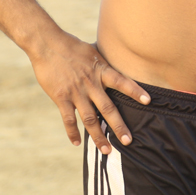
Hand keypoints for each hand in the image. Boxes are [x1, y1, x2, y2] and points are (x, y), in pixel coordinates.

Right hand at [28, 29, 149, 154]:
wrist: (47, 44)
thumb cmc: (70, 46)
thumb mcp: (92, 51)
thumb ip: (102, 64)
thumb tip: (115, 62)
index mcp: (100, 70)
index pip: (122, 81)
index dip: (135, 91)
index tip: (148, 101)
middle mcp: (91, 83)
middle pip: (108, 108)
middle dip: (119, 126)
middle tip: (128, 141)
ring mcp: (76, 92)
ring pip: (90, 119)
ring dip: (99, 136)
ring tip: (106, 150)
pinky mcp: (61, 97)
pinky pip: (68, 119)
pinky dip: (73, 132)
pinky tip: (77, 143)